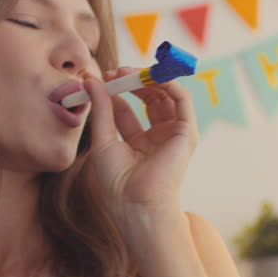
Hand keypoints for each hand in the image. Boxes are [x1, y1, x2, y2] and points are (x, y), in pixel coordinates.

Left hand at [84, 66, 198, 219]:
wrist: (136, 204)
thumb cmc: (118, 183)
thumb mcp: (103, 140)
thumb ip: (101, 110)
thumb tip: (91, 81)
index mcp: (138, 143)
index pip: (126, 109)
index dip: (114, 91)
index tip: (101, 79)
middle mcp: (158, 137)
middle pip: (148, 98)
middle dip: (131, 81)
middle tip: (114, 72)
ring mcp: (173, 134)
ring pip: (166, 95)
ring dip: (148, 79)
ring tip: (128, 72)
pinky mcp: (186, 132)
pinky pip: (182, 99)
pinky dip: (169, 83)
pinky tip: (150, 77)